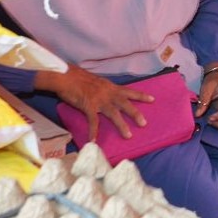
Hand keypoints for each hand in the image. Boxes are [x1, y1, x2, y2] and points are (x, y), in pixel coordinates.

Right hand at [37, 65, 152, 141]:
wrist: (65, 76)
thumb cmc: (79, 79)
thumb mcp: (96, 82)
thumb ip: (104, 89)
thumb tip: (108, 95)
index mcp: (110, 86)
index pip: (129, 91)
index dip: (140, 95)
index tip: (152, 99)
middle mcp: (108, 92)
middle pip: (125, 103)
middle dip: (135, 113)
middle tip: (144, 123)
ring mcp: (99, 99)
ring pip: (114, 113)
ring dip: (121, 125)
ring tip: (128, 135)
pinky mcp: (88, 105)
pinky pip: (92, 121)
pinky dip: (93, 131)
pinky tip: (93, 141)